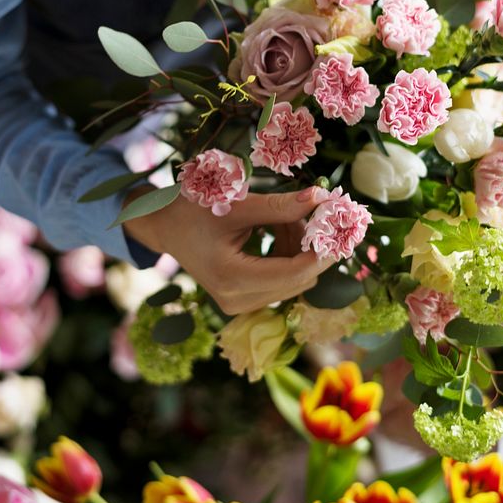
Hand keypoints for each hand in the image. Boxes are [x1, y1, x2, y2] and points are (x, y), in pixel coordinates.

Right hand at [123, 186, 333, 314]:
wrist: (165, 226)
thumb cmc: (194, 209)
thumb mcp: (238, 203)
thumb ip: (281, 205)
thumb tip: (322, 197)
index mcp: (232, 278)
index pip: (295, 272)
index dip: (323, 248)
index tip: (337, 220)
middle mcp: (237, 301)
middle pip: (300, 278)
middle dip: (311, 243)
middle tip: (310, 208)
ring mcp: (240, 305)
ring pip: (296, 279)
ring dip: (299, 246)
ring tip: (283, 215)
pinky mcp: (244, 300)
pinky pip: (284, 280)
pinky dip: (288, 253)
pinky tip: (276, 228)